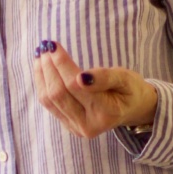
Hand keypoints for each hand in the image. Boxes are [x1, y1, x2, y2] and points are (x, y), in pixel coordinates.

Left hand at [32, 39, 156, 140]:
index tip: (53, 45)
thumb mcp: (125, 78)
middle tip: (45, 46)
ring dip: (42, 75)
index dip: (61, 64)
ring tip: (40, 54)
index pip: (75, 85)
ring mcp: (76, 128)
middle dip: (48, 68)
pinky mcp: (68, 126)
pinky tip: (42, 68)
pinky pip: (49, 105)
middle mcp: (88, 125)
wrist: (131, 109)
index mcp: (106, 112)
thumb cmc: (129, 89)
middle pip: (58, 93)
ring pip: (49, 100)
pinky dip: (43, 84)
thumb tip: (81, 77)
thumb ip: (105, 77)